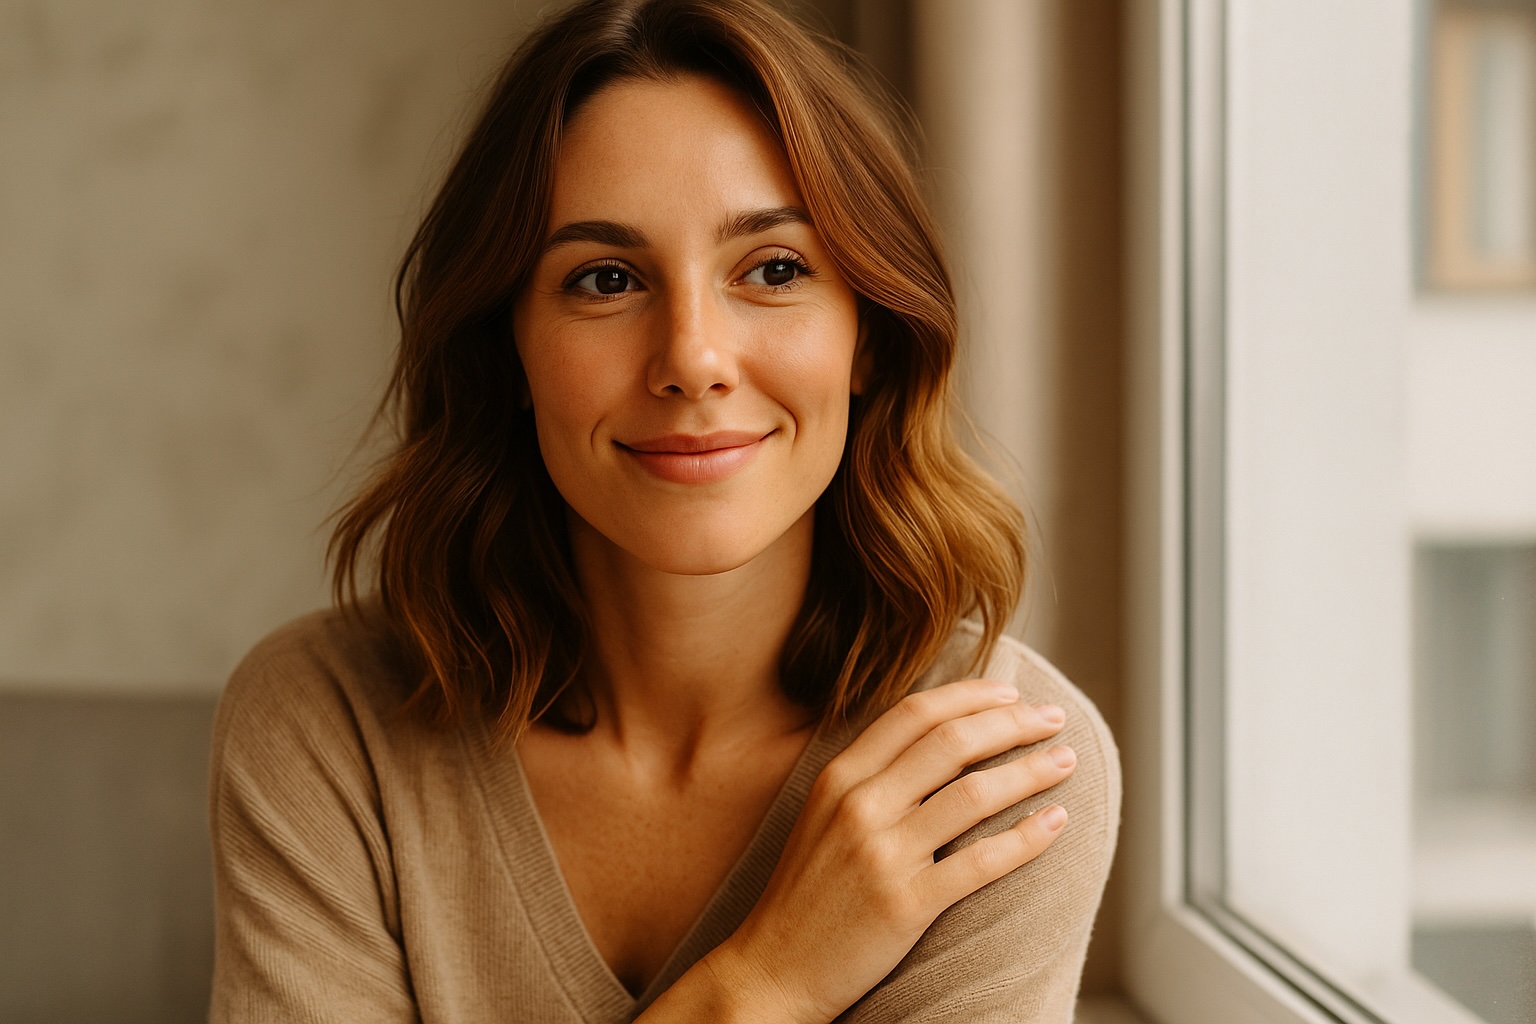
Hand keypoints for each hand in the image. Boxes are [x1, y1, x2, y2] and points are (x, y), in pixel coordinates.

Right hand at [704, 678, 1074, 1022]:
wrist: (773, 968)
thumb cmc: (807, 892)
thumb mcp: (822, 814)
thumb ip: (871, 775)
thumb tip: (938, 738)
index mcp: (840, 776)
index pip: (915, 714)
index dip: (971, 696)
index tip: (1011, 693)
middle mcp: (859, 805)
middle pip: (951, 742)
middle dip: (1012, 723)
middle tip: (1052, 718)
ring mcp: (882, 854)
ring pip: (973, 794)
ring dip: (1030, 771)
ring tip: (1064, 761)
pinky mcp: (905, 904)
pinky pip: (980, 862)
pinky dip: (1025, 838)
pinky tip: (1054, 821)